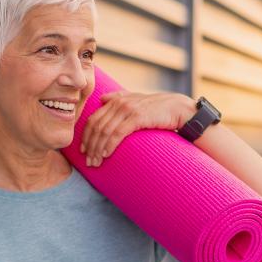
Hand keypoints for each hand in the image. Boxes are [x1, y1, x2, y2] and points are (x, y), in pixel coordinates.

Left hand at [80, 91, 194, 167]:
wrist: (178, 108)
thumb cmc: (157, 108)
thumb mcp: (135, 100)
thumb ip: (118, 98)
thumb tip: (102, 99)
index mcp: (115, 100)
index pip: (93, 119)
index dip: (86, 136)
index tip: (83, 151)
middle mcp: (119, 103)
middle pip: (96, 126)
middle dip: (90, 146)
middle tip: (89, 162)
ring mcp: (128, 109)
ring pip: (105, 131)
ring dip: (98, 149)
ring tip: (96, 162)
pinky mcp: (137, 117)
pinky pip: (117, 133)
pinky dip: (109, 145)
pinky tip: (106, 155)